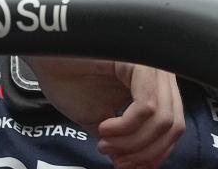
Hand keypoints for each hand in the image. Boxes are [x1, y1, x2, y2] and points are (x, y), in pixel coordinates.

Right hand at [24, 57, 184, 167]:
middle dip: (143, 152)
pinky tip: (104, 128)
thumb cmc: (70, 81)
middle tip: (114, 157)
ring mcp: (152, 64)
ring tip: (104, 143)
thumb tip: (139, 165)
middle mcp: (160, 72)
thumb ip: (126, 141)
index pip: (174, 126)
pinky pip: (147, 106)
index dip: (153, 154)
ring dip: (132, 142)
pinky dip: (126, 127)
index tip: (125, 165)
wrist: (44, 58)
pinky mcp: (138, 60)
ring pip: (162, 119)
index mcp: (155, 84)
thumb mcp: (104, 121)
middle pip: (173, 125)